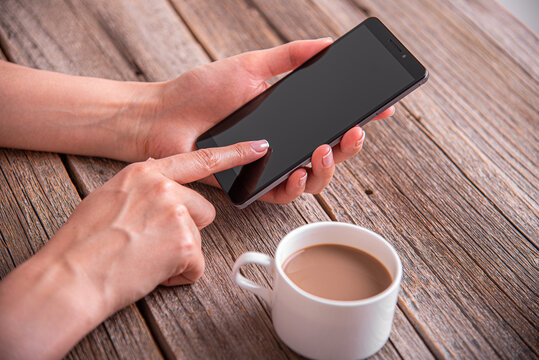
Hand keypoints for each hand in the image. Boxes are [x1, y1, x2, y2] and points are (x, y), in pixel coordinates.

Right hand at [0, 140, 267, 359]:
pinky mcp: (184, 241)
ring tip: (147, 256)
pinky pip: (195, 263)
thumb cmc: (84, 242)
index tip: (258, 147)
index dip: (233, 154)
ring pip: (200, 235)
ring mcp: (176, 212)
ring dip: (181, 251)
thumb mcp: (110, 199)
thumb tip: (163, 189)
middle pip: (203, 209)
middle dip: (186, 229)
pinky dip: (178, 273)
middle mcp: (163, 187)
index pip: (199, 159)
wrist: (71, 275)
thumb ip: (143, 189)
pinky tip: (151, 271)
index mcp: (145, 173)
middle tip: (152, 242)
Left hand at [136, 39, 394, 203]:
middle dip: (348, 147)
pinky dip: (295, 186)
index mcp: (287, 118)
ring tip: (324, 148)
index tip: (381, 109)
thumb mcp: (250, 66)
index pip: (330, 121)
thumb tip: (326, 44)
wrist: (163, 116)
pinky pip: (282, 194)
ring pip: (312, 179)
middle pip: (329, 154)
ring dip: (327, 168)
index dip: (357, 118)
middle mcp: (283, 144)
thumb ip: (289, 58)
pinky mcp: (251, 185)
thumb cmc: (201, 92)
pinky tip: (299, 171)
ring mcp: (268, 166)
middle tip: (354, 131)